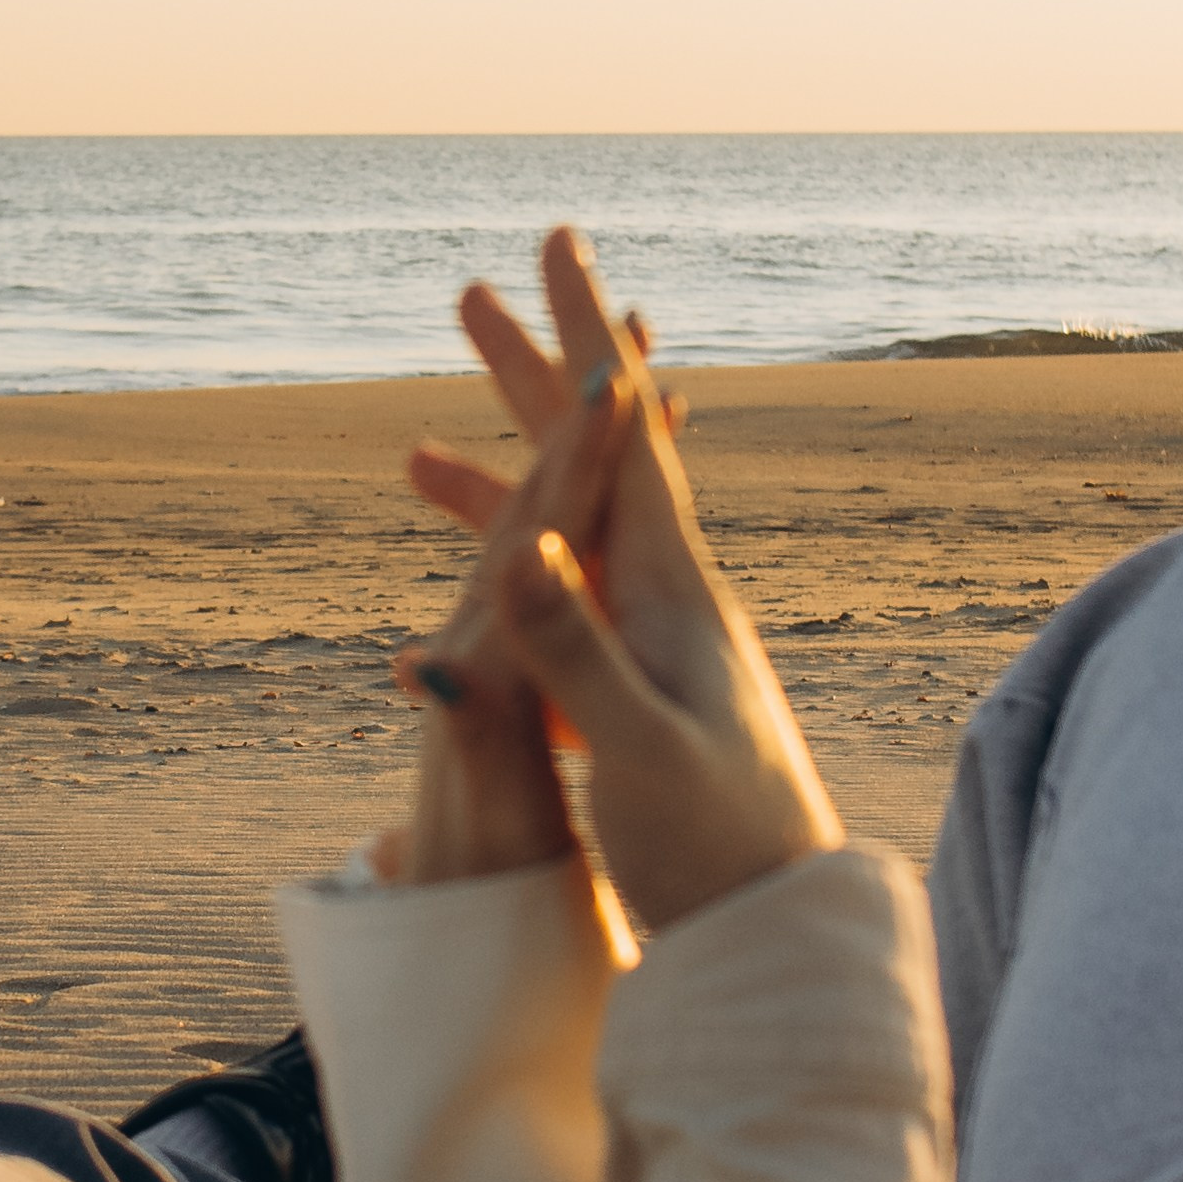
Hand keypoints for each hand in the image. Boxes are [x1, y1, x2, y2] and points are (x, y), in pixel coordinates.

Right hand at [407, 231, 842, 930]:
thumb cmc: (719, 851)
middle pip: (591, 459)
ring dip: (494, 488)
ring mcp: (655, 652)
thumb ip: (577, 653)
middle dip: (529, 374)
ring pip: (565, 537)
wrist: (777, 936)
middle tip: (470, 293)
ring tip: (405, 458)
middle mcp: (670, 602)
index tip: (558, 245)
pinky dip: (503, 590)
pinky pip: (559, 617)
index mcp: (672, 592)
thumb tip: (527, 549)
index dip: (584, 338)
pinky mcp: (638, 706)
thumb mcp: (639, 751)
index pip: (625, 433)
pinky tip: (460, 614)